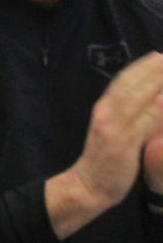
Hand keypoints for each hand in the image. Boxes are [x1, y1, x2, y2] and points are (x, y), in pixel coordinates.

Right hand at [70, 51, 162, 207]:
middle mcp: (106, 114)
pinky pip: (143, 124)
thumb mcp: (110, 130)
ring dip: (155, 83)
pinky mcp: (123, 146)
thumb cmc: (103, 159)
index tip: (156, 56)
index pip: (122, 82)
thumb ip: (126, 115)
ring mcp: (114, 129)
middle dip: (150, 70)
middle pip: (130, 86)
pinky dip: (154, 109)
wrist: (87, 186)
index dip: (140, 67)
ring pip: (137, 100)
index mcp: (103, 109)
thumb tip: (147, 100)